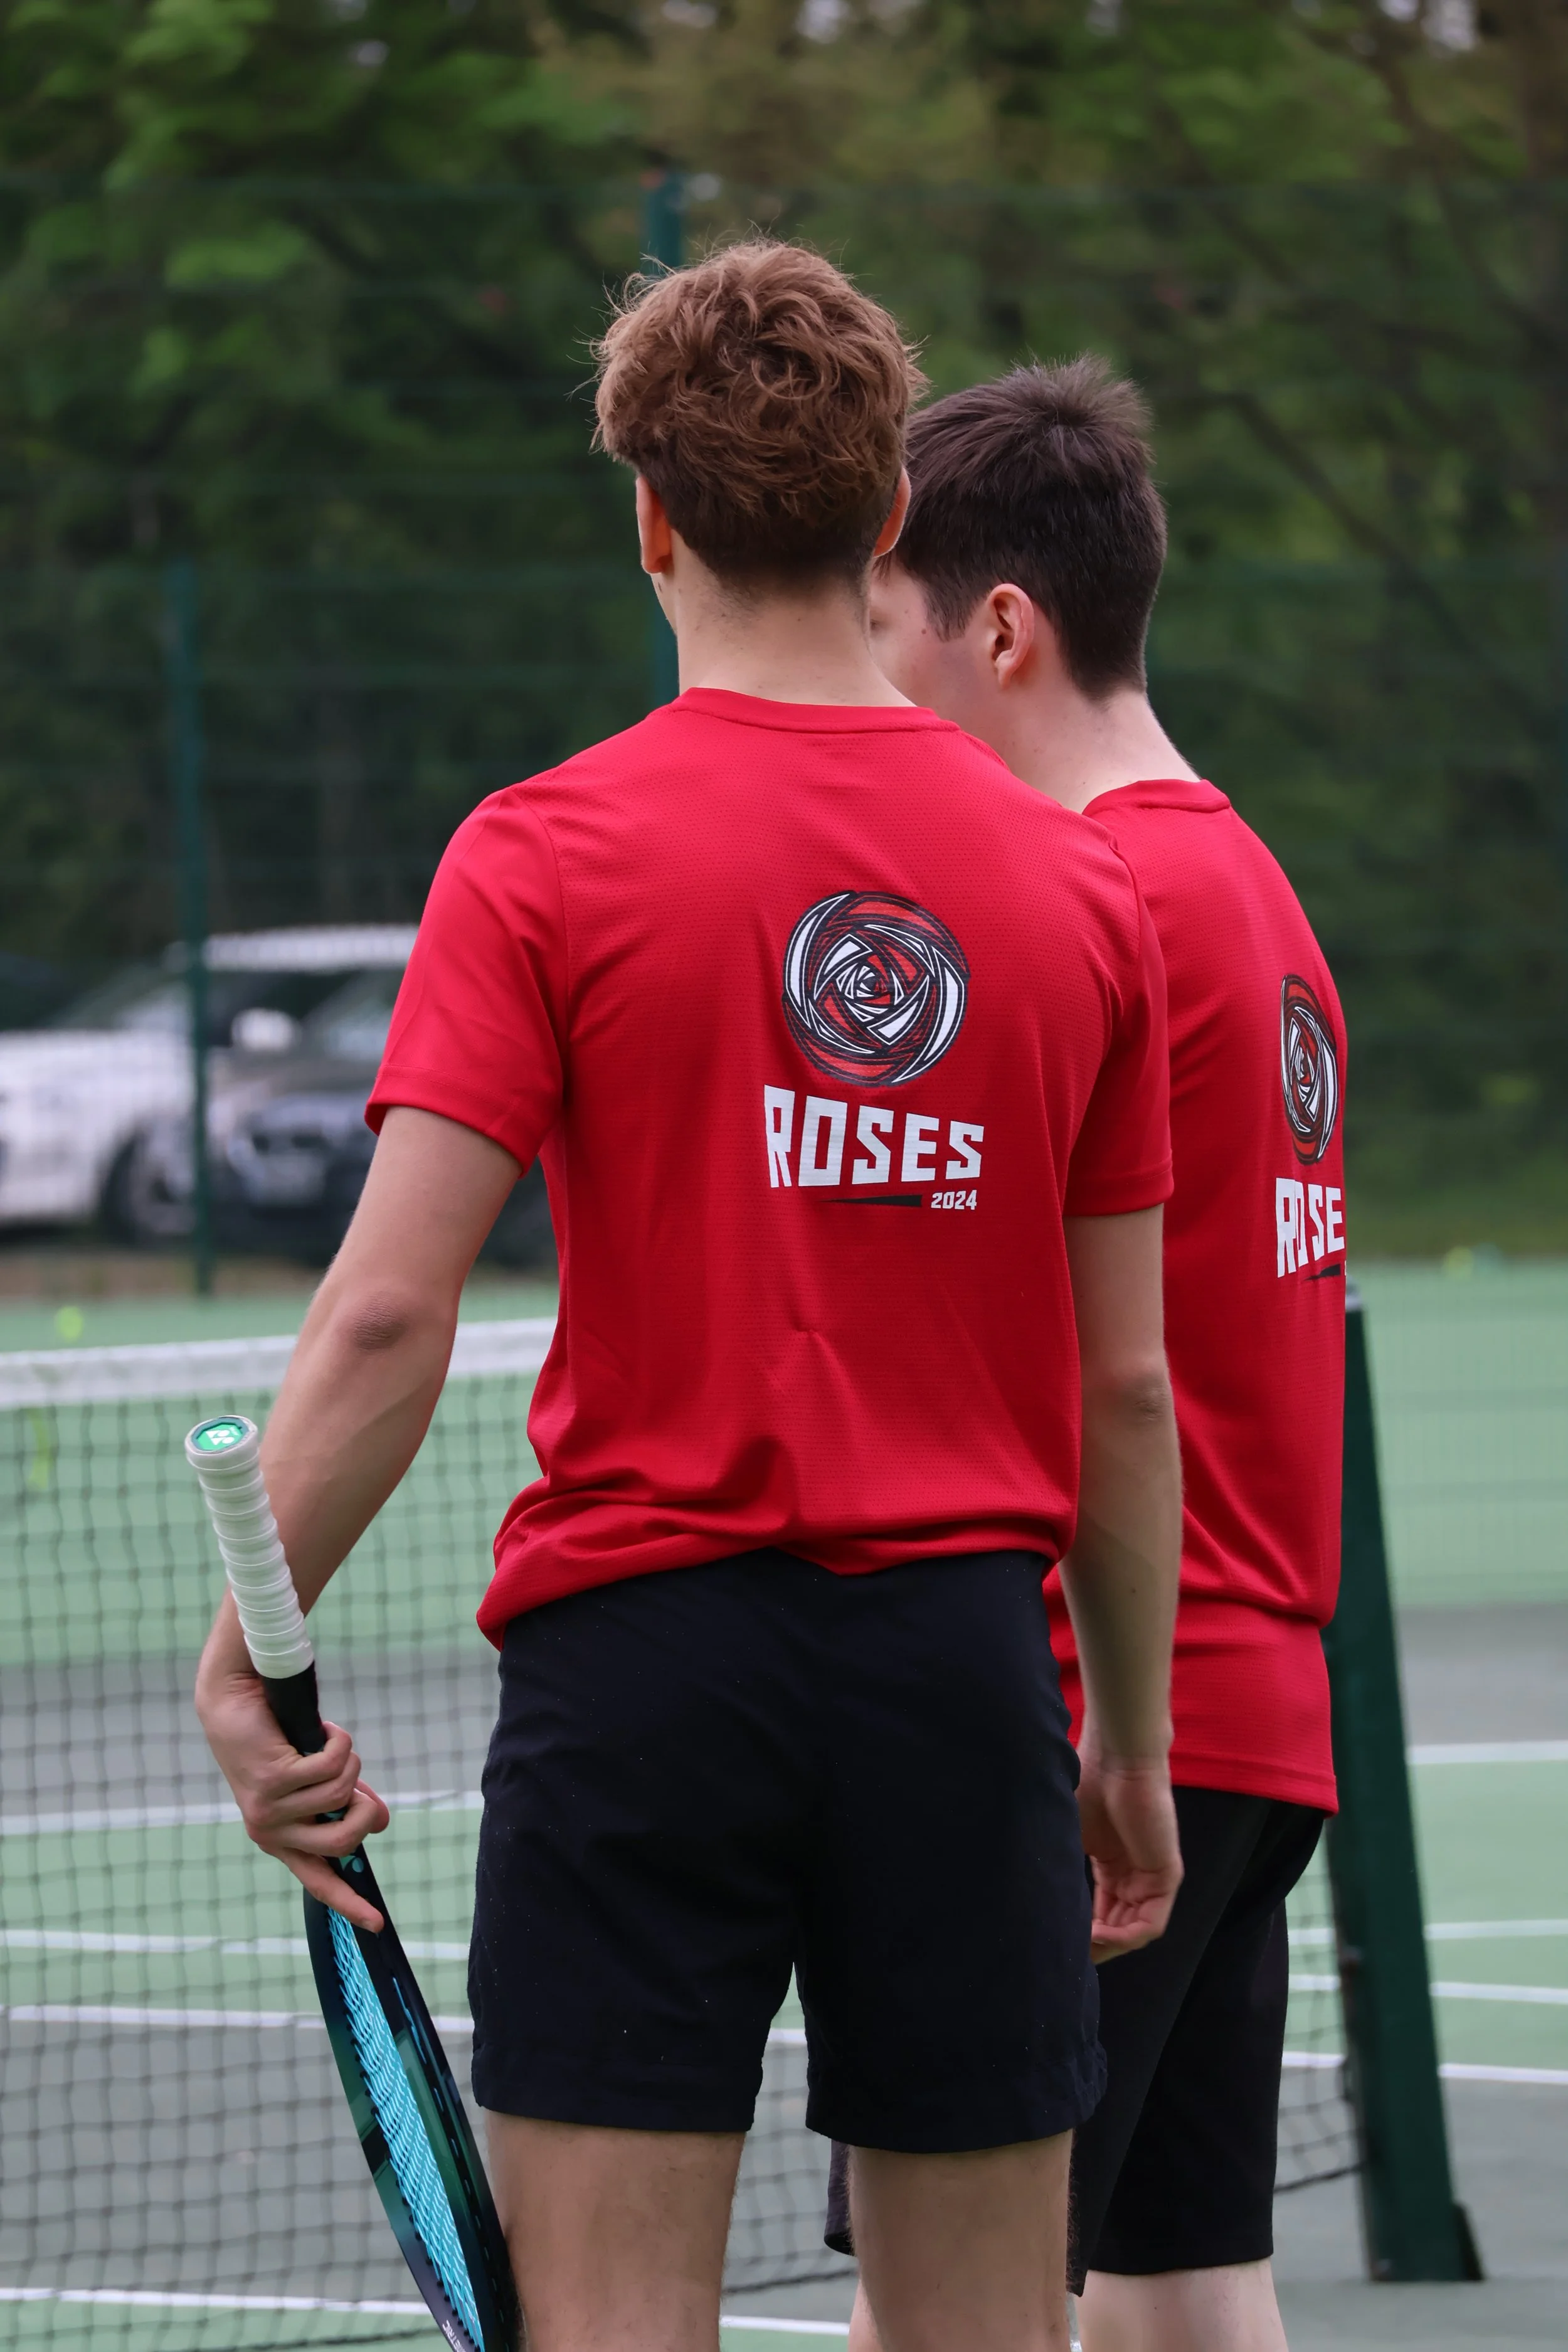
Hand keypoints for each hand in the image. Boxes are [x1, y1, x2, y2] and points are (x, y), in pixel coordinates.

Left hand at [195, 1602, 389, 1931]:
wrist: (234, 1701)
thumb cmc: (277, 1740)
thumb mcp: (313, 1781)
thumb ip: (343, 1804)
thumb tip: (380, 1822)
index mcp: (279, 1839)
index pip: (318, 1881)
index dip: (350, 1903)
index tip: (377, 1924)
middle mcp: (271, 1831)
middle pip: (343, 1843)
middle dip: (366, 1813)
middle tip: (361, 1788)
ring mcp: (270, 1808)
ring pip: (342, 1794)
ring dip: (348, 1761)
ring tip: (327, 1743)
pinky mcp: (273, 1780)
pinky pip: (333, 1765)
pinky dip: (339, 1741)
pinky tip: (322, 1730)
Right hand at [1076, 1748, 1181, 1963]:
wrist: (1115, 1760)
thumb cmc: (1089, 1787)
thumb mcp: (1070, 1837)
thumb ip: (1065, 1870)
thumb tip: (1041, 1905)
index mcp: (1112, 1867)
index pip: (1102, 1913)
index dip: (1082, 1933)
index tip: (1058, 1942)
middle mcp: (1134, 1876)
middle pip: (1118, 1927)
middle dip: (1095, 1945)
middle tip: (1068, 1954)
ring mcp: (1151, 1878)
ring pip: (1134, 1931)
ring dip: (1108, 1945)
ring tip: (1082, 1946)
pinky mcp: (1166, 1877)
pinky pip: (1151, 1923)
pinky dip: (1127, 1937)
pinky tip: (1102, 1936)